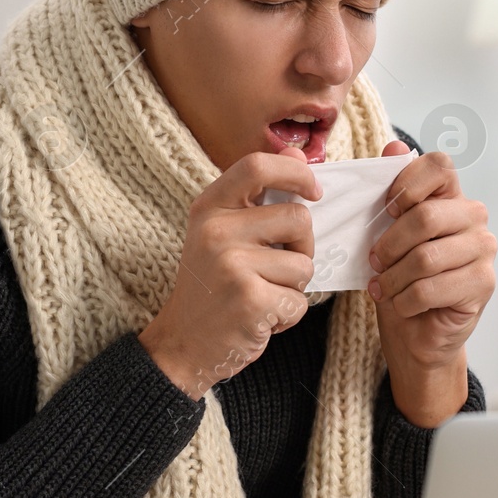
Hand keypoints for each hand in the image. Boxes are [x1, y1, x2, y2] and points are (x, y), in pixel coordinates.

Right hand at [141, 147, 318, 400]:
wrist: (182, 344)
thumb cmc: (211, 287)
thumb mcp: (222, 234)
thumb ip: (259, 196)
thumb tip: (297, 153)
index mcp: (209, 208)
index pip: (257, 165)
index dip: (295, 171)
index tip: (314, 190)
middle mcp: (216, 231)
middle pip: (299, 218)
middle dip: (303, 247)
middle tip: (279, 268)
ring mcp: (232, 265)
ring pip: (304, 264)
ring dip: (294, 287)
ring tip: (262, 296)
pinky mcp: (250, 300)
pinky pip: (299, 300)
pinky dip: (289, 315)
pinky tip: (261, 318)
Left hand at [368, 141, 496, 426]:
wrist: (416, 333)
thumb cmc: (401, 281)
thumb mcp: (385, 235)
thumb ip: (390, 193)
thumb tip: (394, 147)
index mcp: (450, 197)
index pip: (438, 165)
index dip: (407, 183)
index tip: (387, 210)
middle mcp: (473, 217)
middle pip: (426, 216)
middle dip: (390, 244)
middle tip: (376, 263)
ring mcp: (483, 250)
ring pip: (425, 258)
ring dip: (394, 279)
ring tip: (386, 289)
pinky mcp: (483, 284)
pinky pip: (431, 288)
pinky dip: (405, 301)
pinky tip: (403, 306)